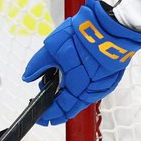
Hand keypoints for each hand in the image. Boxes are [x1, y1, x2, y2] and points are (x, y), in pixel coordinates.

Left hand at [22, 0, 140, 125]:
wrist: (111, 24)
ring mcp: (103, 84)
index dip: (49, 114)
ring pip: (83, 98)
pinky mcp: (110, 77)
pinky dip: (81, 88)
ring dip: (69, 95)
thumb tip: (28, 76)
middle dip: (58, 106)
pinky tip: (73, 79)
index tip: (41, 116)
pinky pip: (92, 89)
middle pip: (73, 106)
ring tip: (57, 84)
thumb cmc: (85, 35)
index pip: (62, 108)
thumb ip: (38, 64)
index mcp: (78, 86)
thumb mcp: (53, 47)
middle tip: (46, 101)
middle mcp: (92, 90)